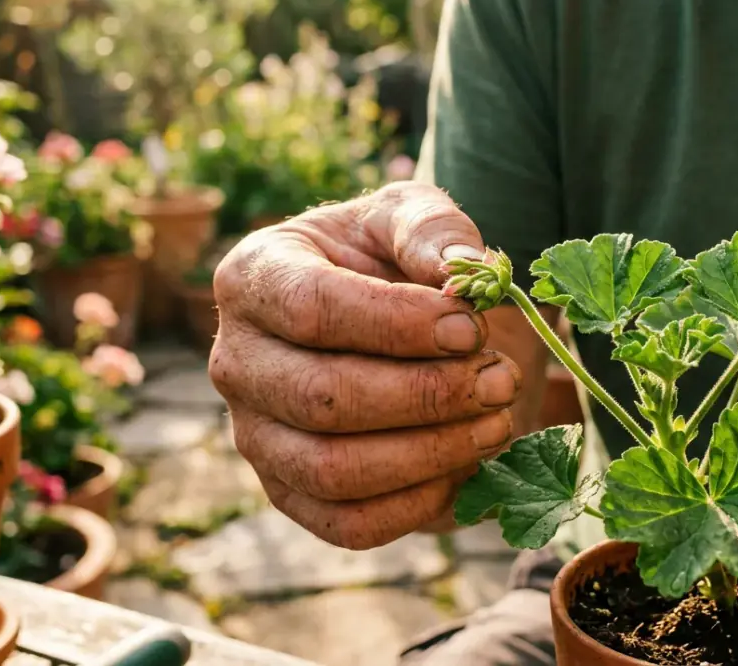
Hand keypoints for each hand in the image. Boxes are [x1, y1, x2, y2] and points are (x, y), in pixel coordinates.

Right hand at [210, 182, 518, 549]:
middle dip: (426, 396)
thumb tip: (463, 269)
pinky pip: (347, 523)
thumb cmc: (392, 257)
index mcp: (253, 277)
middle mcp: (236, 361)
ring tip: (497, 421)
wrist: (391, 316)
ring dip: (431, 453)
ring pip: (332, 470)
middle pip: (322, 398)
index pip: (311, 310)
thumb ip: (433, 229)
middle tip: (500, 380)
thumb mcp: (413, 215)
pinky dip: (417, 504)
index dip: (398, 325)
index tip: (472, 327)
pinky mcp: (289, 493)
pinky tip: (470, 465)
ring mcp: (255, 435)